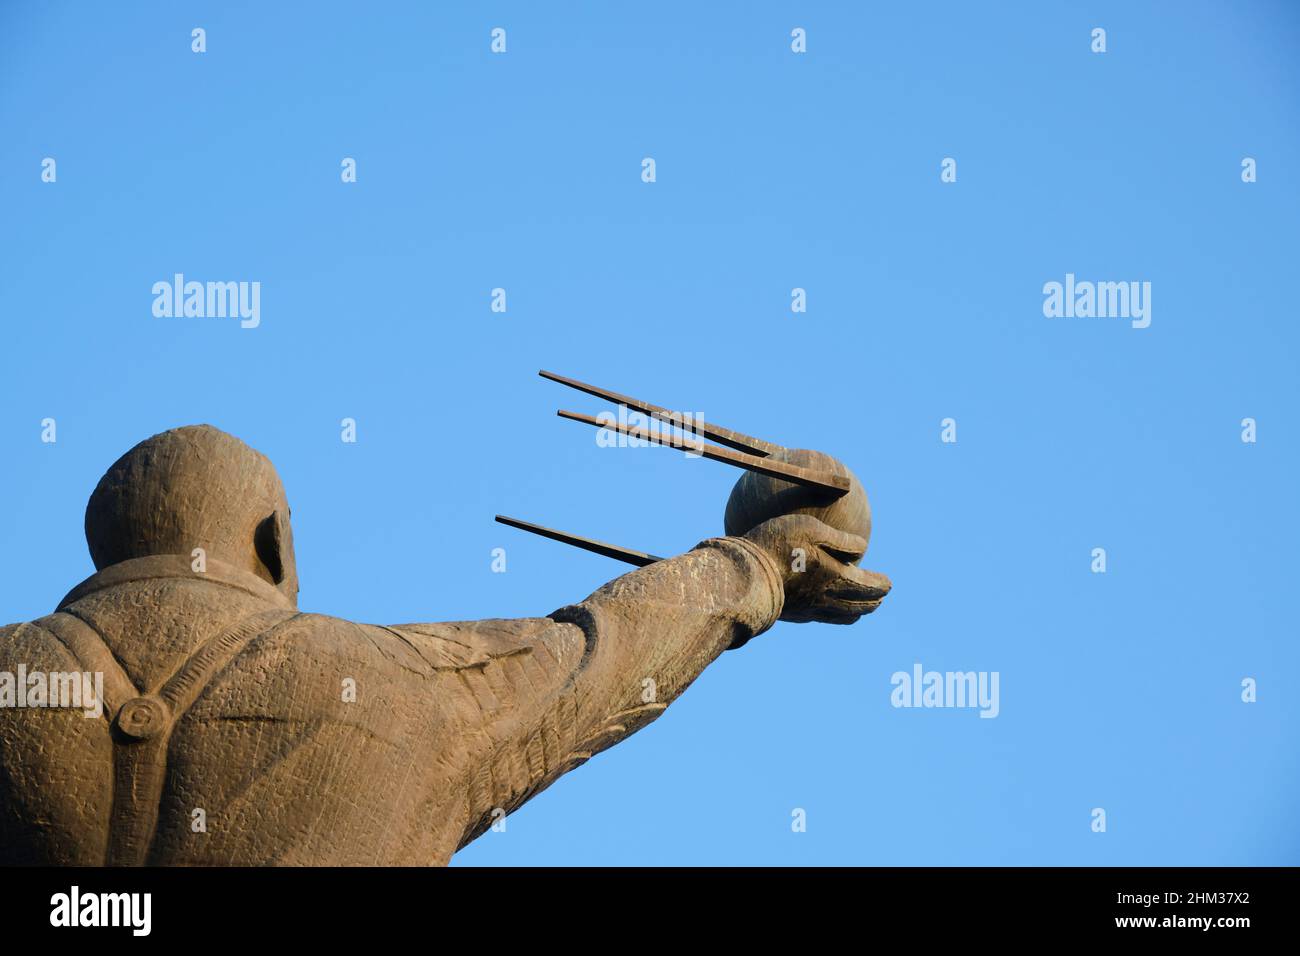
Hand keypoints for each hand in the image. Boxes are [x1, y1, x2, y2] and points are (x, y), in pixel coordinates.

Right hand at [743, 514, 890, 624]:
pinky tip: (824, 609)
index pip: (868, 586)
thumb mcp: (811, 529)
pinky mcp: (791, 614)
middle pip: (857, 605)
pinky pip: (819, 617)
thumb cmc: (777, 546)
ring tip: (860, 610)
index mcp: (835, 578)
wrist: (743, 576)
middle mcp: (825, 598)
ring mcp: (808, 610)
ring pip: (839, 616)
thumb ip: (840, 540)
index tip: (889, 583)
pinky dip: (832, 615)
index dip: (881, 585)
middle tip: (880, 597)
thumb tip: (863, 549)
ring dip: (855, 612)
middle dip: (872, 601)